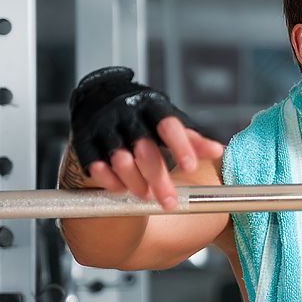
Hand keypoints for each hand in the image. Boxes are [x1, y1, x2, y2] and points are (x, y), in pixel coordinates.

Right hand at [69, 66, 223, 210]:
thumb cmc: (144, 116)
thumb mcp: (169, 122)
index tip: (191, 168)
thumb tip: (218, 151)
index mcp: (153, 107)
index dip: (181, 147)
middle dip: (159, 179)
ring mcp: (103, 125)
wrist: (101, 99)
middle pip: (145, 148)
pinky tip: (120, 190)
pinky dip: (108, 180)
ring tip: (146, 195)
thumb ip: (192, 140)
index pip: (169, 125)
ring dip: (134, 182)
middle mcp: (127, 114)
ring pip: (119, 158)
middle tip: (170, 202)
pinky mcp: (83, 139)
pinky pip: (94, 163)